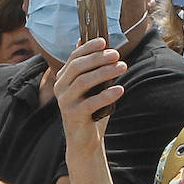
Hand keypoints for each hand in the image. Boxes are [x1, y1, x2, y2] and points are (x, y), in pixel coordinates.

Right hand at [53, 38, 126, 156]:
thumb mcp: (91, 88)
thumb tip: (96, 45)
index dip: (88, 48)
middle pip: (78, 66)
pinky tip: (120, 89)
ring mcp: (65, 102)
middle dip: (98, 58)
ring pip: (84, 81)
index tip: (104, 41)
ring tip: (122, 67)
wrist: (84, 141)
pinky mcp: (73, 115)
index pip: (74, 57)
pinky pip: (91, 102)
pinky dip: (106, 95)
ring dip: (105, 72)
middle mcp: (60, 88)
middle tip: (117, 55)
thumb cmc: (90, 111)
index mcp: (63, 78)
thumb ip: (91, 69)